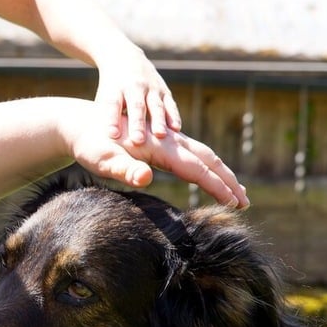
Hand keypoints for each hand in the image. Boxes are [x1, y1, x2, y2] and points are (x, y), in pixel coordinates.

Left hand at [66, 106, 247, 208]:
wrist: (80, 123)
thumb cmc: (90, 145)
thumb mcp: (102, 160)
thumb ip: (123, 169)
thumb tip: (145, 178)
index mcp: (160, 146)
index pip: (196, 168)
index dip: (217, 186)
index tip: (234, 203)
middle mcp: (168, 139)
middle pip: (207, 159)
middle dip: (228, 180)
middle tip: (246, 202)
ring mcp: (166, 138)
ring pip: (202, 154)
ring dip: (222, 173)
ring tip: (237, 192)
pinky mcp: (160, 141)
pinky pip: (192, 153)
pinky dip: (208, 166)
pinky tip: (208, 176)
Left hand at [95, 50, 181, 144]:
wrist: (124, 57)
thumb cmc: (111, 88)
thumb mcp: (103, 98)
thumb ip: (104, 117)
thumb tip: (103, 144)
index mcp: (114, 90)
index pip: (112, 105)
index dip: (112, 120)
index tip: (112, 135)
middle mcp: (133, 86)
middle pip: (136, 106)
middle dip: (137, 124)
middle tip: (138, 140)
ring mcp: (150, 87)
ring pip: (155, 105)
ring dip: (158, 120)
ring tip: (160, 136)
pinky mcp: (163, 89)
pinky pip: (169, 104)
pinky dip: (173, 116)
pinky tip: (177, 129)